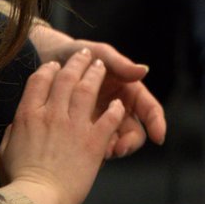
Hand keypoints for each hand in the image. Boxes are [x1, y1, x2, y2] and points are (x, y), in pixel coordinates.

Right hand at [0, 48, 125, 203]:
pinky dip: (115, 109)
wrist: (36, 200)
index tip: (54, 65)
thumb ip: (12, 133)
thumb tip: (15, 126)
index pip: (38, 81)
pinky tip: (119, 105)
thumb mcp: (4, 152)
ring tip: (101, 67)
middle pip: (66, 78)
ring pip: (87, 90)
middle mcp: (51, 115)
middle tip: (84, 55)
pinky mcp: (93, 142)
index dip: (48, 69)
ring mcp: (74, 126)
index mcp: (28, 116)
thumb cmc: (18, 182)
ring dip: (95, 75)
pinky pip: (109, 118)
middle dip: (76, 63)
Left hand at [28, 24, 166, 157]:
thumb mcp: (98, 53)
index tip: (158, 137)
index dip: (157, 123)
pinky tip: (81, 149)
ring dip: (110, 148)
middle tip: (118, 149)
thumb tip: (143, 70)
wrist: (46, 60)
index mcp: (127, 91)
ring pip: (114, 142)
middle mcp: (116, 108)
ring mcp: (98, 121)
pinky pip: (90, 145)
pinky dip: (90, 149)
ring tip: (99, 151)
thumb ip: (119, 63)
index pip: (149, 109)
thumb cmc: (75, 52)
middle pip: (134, 132)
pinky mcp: (80, 130)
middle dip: (129, 143)